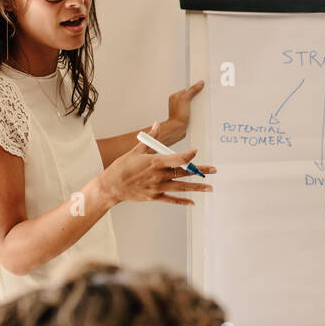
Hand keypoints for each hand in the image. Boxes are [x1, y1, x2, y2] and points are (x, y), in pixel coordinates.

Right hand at [99, 122, 215, 205]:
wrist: (110, 186)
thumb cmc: (122, 167)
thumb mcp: (135, 150)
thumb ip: (150, 138)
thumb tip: (156, 124)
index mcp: (155, 162)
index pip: (177, 159)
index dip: (189, 155)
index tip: (196, 151)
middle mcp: (158, 176)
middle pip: (183, 173)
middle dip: (200, 171)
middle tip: (214, 170)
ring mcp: (157, 188)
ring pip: (181, 187)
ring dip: (197, 187)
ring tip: (210, 187)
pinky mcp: (154, 197)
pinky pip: (172, 200)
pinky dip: (183, 201)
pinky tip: (193, 201)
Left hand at [165, 80, 204, 139]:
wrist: (177, 129)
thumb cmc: (177, 116)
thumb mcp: (185, 99)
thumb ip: (192, 90)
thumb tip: (199, 83)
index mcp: (176, 96)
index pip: (187, 89)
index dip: (194, 88)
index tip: (201, 87)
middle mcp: (178, 102)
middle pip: (191, 96)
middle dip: (196, 97)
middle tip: (200, 98)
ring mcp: (182, 109)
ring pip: (192, 104)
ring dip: (197, 106)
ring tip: (198, 107)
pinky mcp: (186, 115)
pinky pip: (193, 111)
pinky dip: (196, 112)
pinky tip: (197, 113)